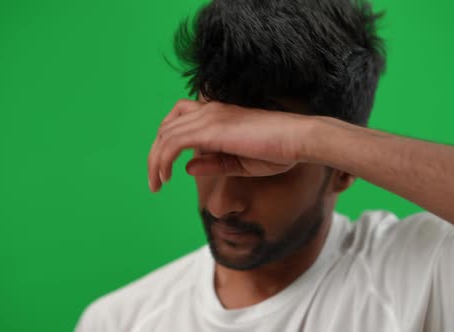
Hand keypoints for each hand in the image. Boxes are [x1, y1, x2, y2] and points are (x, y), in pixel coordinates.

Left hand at [147, 99, 313, 191]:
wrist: (299, 139)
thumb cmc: (278, 151)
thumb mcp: (238, 163)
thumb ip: (213, 163)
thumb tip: (187, 167)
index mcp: (217, 114)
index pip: (179, 120)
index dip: (166, 143)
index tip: (165, 169)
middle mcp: (209, 111)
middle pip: (167, 127)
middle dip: (155, 154)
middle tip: (154, 181)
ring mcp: (209, 117)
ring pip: (166, 134)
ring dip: (155, 160)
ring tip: (156, 184)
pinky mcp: (211, 129)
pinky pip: (173, 142)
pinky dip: (162, 160)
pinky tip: (164, 178)